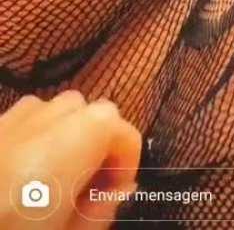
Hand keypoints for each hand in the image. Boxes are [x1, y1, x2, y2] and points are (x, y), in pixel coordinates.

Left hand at [0, 91, 141, 228]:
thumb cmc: (19, 223)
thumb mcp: (75, 229)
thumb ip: (105, 206)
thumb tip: (119, 191)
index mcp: (87, 129)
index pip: (129, 135)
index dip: (127, 169)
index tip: (112, 196)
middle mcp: (59, 108)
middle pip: (99, 117)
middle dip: (101, 150)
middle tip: (86, 194)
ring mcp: (26, 110)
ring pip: (66, 114)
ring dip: (72, 141)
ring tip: (56, 184)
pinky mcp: (2, 118)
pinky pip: (36, 119)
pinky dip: (43, 139)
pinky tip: (27, 175)